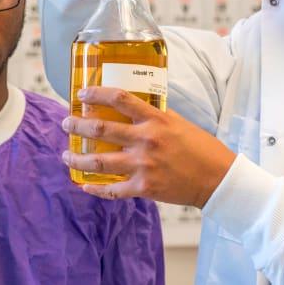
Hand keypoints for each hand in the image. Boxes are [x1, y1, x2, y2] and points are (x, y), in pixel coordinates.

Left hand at [61, 87, 236, 206]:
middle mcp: (146, 140)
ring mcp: (143, 165)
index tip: (82, 94)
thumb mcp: (179, 122)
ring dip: (77, 159)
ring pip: (98, 162)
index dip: (96, 94)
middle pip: (100, 129)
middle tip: (67, 123)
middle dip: (77, 126)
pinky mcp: (144, 187)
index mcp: (155, 120)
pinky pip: (112, 190)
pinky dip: (96, 189)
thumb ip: (155, 116)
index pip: (120, 98)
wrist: (216, 179)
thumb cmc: (201, 148)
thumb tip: (133, 108)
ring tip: (66, 156)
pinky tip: (85, 186)